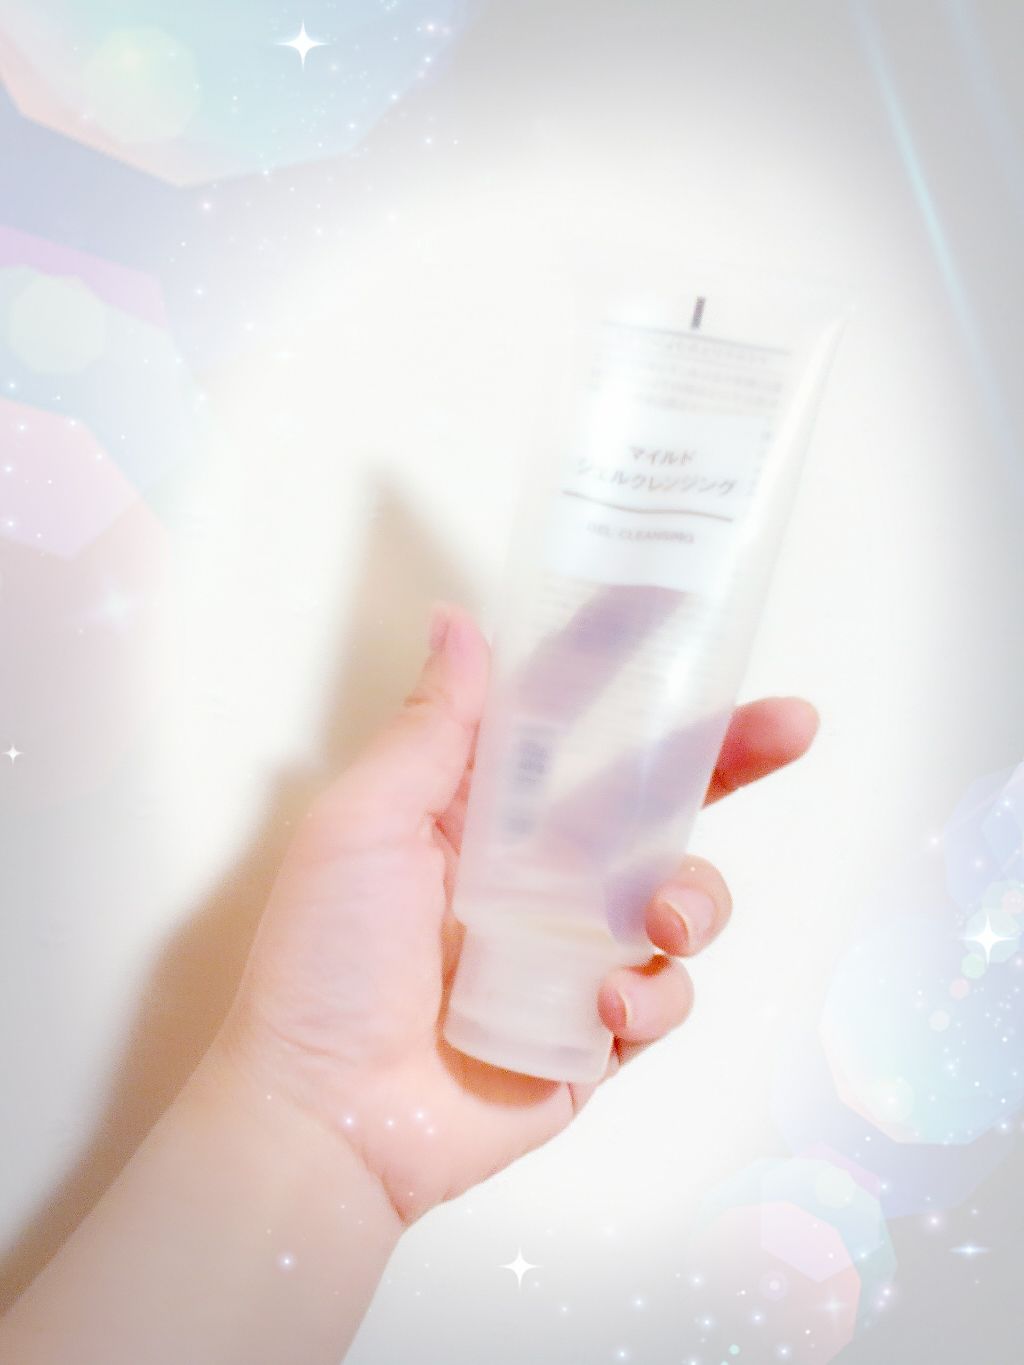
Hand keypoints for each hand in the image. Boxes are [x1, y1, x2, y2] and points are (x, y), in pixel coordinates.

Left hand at [211, 601, 818, 1227]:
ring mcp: (574, 950)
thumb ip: (433, 730)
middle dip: (729, 759)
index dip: (622, 664)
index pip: (569, 721)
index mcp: (487, 812)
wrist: (327, 1118)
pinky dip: (651, 994)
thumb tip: (461, 621)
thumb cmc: (327, 962)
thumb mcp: (366, 824)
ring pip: (680, 896)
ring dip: (693, 897)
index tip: (682, 608)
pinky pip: (665, 995)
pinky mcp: (597, 1028)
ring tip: (658, 920)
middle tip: (791, 726)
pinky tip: (603, 1005)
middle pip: (656, 799)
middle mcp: (541, 871)